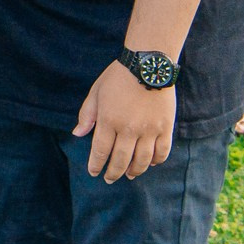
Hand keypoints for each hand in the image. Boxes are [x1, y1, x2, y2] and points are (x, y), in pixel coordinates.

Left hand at [73, 61, 174, 182]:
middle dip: (113, 172)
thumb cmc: (118, 77)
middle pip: (120, 160)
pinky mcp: (166, 128)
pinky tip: (149, 164)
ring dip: (134, 171)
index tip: (94, 172)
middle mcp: (129, 129)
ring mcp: (149, 130)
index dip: (96, 164)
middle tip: (109, 179)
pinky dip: (155, 161)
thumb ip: (87, 115)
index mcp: (109, 120)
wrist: (148, 65)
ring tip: (129, 175)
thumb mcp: (96, 92)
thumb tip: (77, 134)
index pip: (101, 151)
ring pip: (142, 160)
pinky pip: (162, 152)